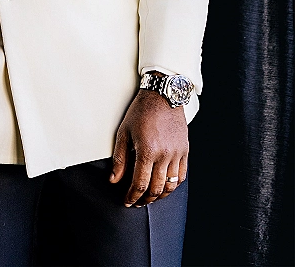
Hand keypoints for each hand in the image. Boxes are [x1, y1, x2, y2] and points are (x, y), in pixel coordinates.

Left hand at [109, 88, 187, 206]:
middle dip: (145, 199)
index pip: (140, 184)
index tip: (127, 201)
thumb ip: (120, 159)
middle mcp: (164, 155)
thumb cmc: (141, 111)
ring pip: (170, 185)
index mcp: (147, 150)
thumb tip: (114, 180)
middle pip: (156, 188)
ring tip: (150, 197)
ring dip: (159, 195)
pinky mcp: (184, 151)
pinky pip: (181, 175)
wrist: (162, 95)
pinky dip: (173, 185)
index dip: (132, 196)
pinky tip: (164, 186)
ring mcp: (176, 153)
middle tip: (136, 202)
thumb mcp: (124, 132)